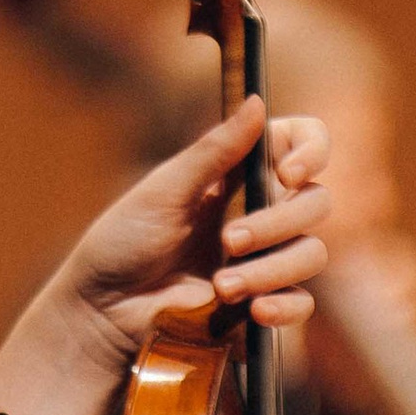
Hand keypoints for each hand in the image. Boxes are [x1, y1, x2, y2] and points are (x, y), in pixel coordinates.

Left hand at [0, 99, 328, 414]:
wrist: (101, 314)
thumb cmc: (122, 245)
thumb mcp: (163, 191)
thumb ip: (213, 151)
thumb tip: (257, 100)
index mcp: (238, 175)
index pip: (299, 145)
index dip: (310, 151)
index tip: (289, 172)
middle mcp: (259, 213)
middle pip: (314, 202)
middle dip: (278, 222)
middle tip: (229, 241)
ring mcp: (264, 261)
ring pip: (310, 253)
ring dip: (272, 267)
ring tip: (222, 286)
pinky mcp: (260, 308)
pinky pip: (300, 304)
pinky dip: (285, 307)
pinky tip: (254, 310)